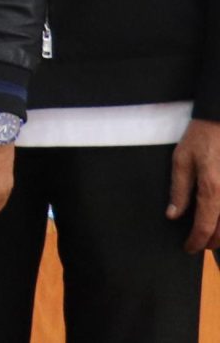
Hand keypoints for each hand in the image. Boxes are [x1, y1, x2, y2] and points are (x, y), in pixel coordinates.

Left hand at [168, 119, 219, 251]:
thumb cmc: (201, 139)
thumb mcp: (182, 161)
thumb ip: (179, 190)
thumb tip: (173, 215)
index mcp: (212, 191)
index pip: (205, 227)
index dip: (196, 241)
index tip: (188, 248)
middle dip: (211, 242)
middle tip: (198, 243)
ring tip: (211, 236)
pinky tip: (219, 220)